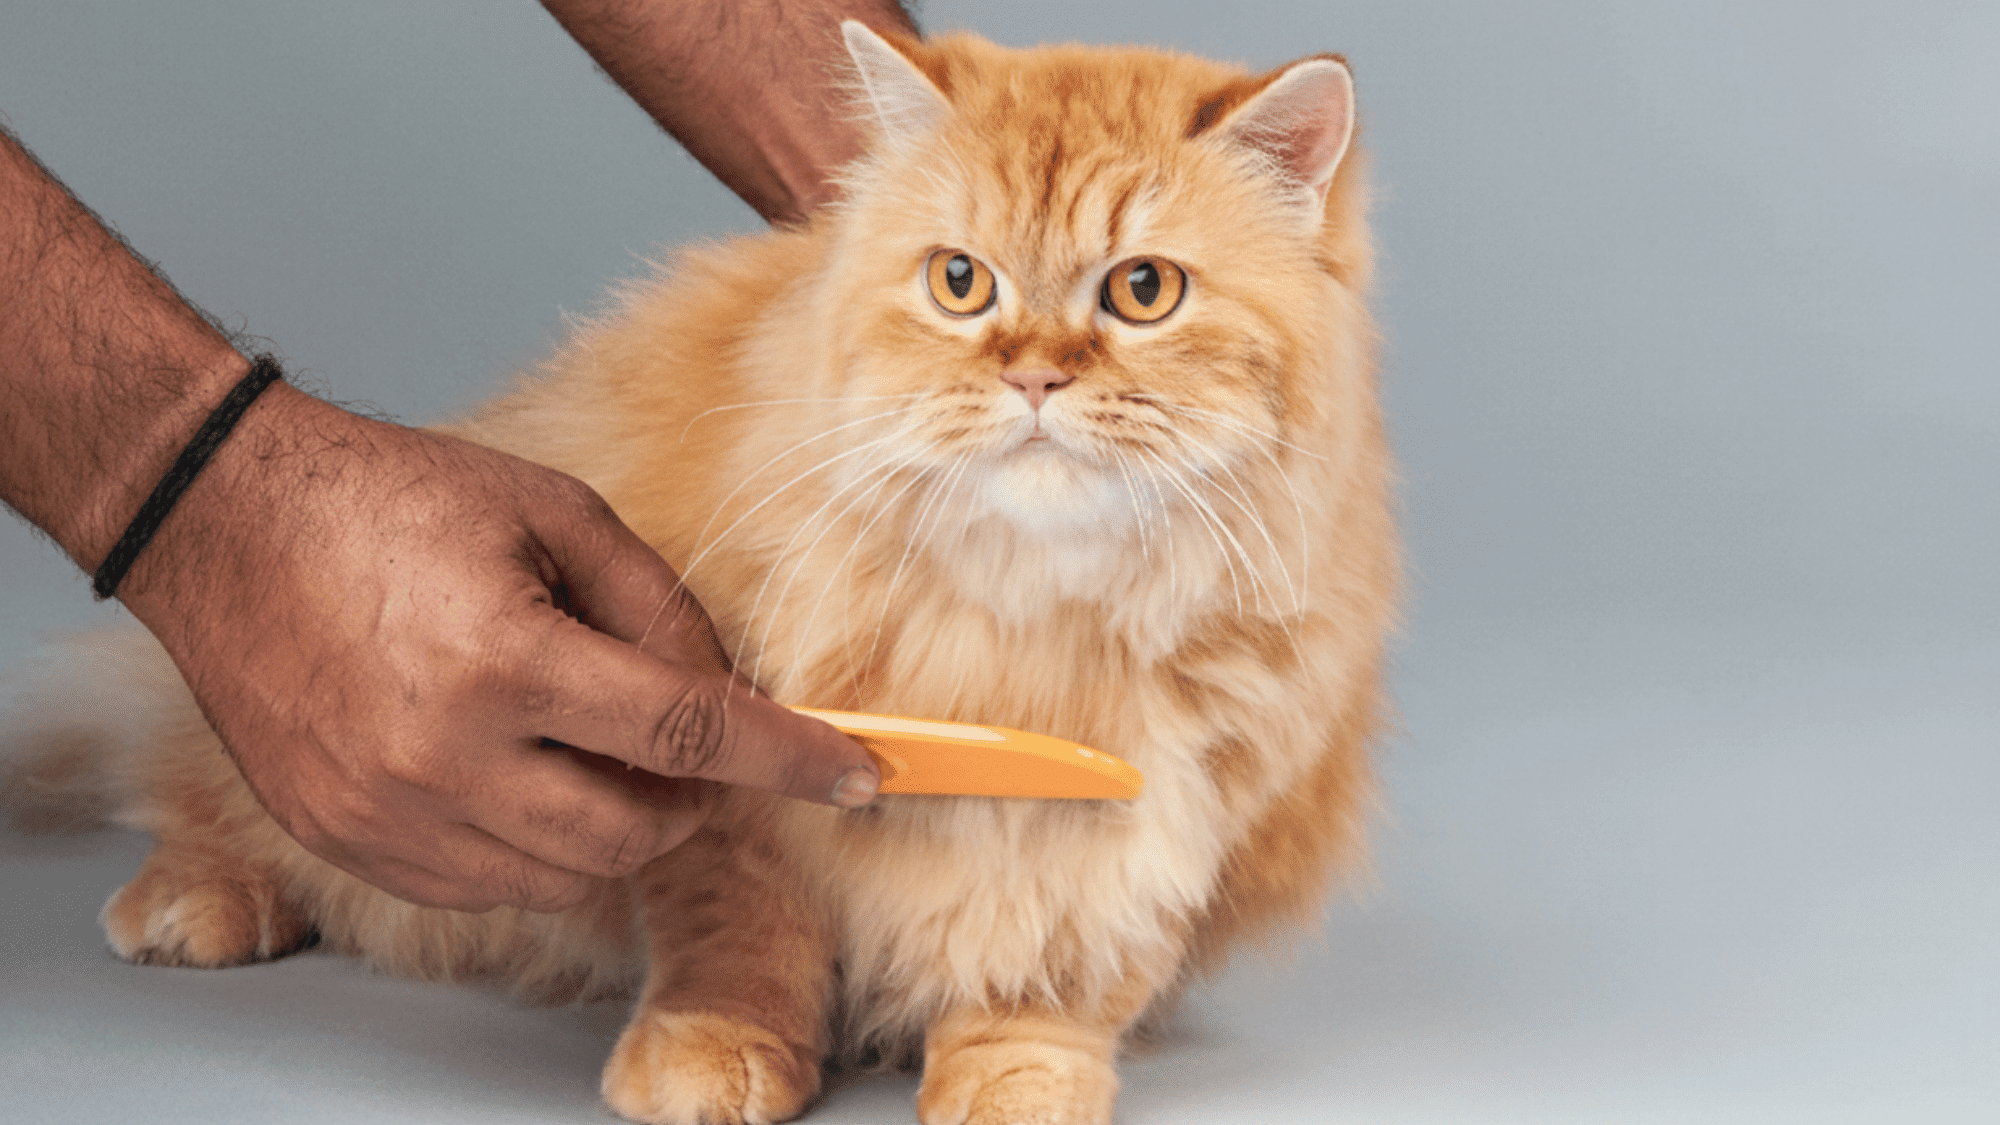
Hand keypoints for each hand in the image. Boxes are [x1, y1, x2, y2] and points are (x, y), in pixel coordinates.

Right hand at [117, 382, 877, 912]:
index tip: (855, 775)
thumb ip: (661, 608)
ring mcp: (386, 812)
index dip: (788, 758)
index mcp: (504, 659)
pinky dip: (533, 845)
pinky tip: (519, 771)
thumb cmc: (389, 501)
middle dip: (693, 797)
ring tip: (585, 739)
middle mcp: (441, 756)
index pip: (689, 734)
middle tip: (690, 742)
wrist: (225, 525)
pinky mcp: (345, 839)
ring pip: (563, 873)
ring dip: (612, 821)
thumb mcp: (553, 514)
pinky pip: (484, 884)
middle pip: (633, 831)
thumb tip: (732, 692)